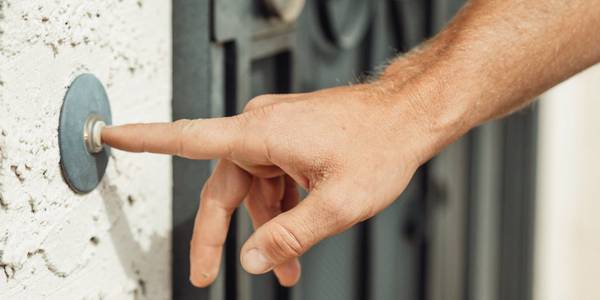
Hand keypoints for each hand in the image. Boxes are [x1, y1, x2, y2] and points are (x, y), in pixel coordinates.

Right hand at [102, 83, 436, 286]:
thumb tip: (250, 261)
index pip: (189, 137)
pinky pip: (272, 181)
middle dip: (219, 236)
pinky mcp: (290, 140)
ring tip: (285, 267)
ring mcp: (277, 133)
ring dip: (265, 229)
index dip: (145, 139)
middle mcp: (262, 128)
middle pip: (224, 188)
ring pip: (253, 190)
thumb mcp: (336, 204)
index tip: (112, 133)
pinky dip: (280, 210)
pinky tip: (295, 239)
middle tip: (207, 276)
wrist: (408, 117)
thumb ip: (289, 235)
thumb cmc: (380, 144)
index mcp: (262, 133)